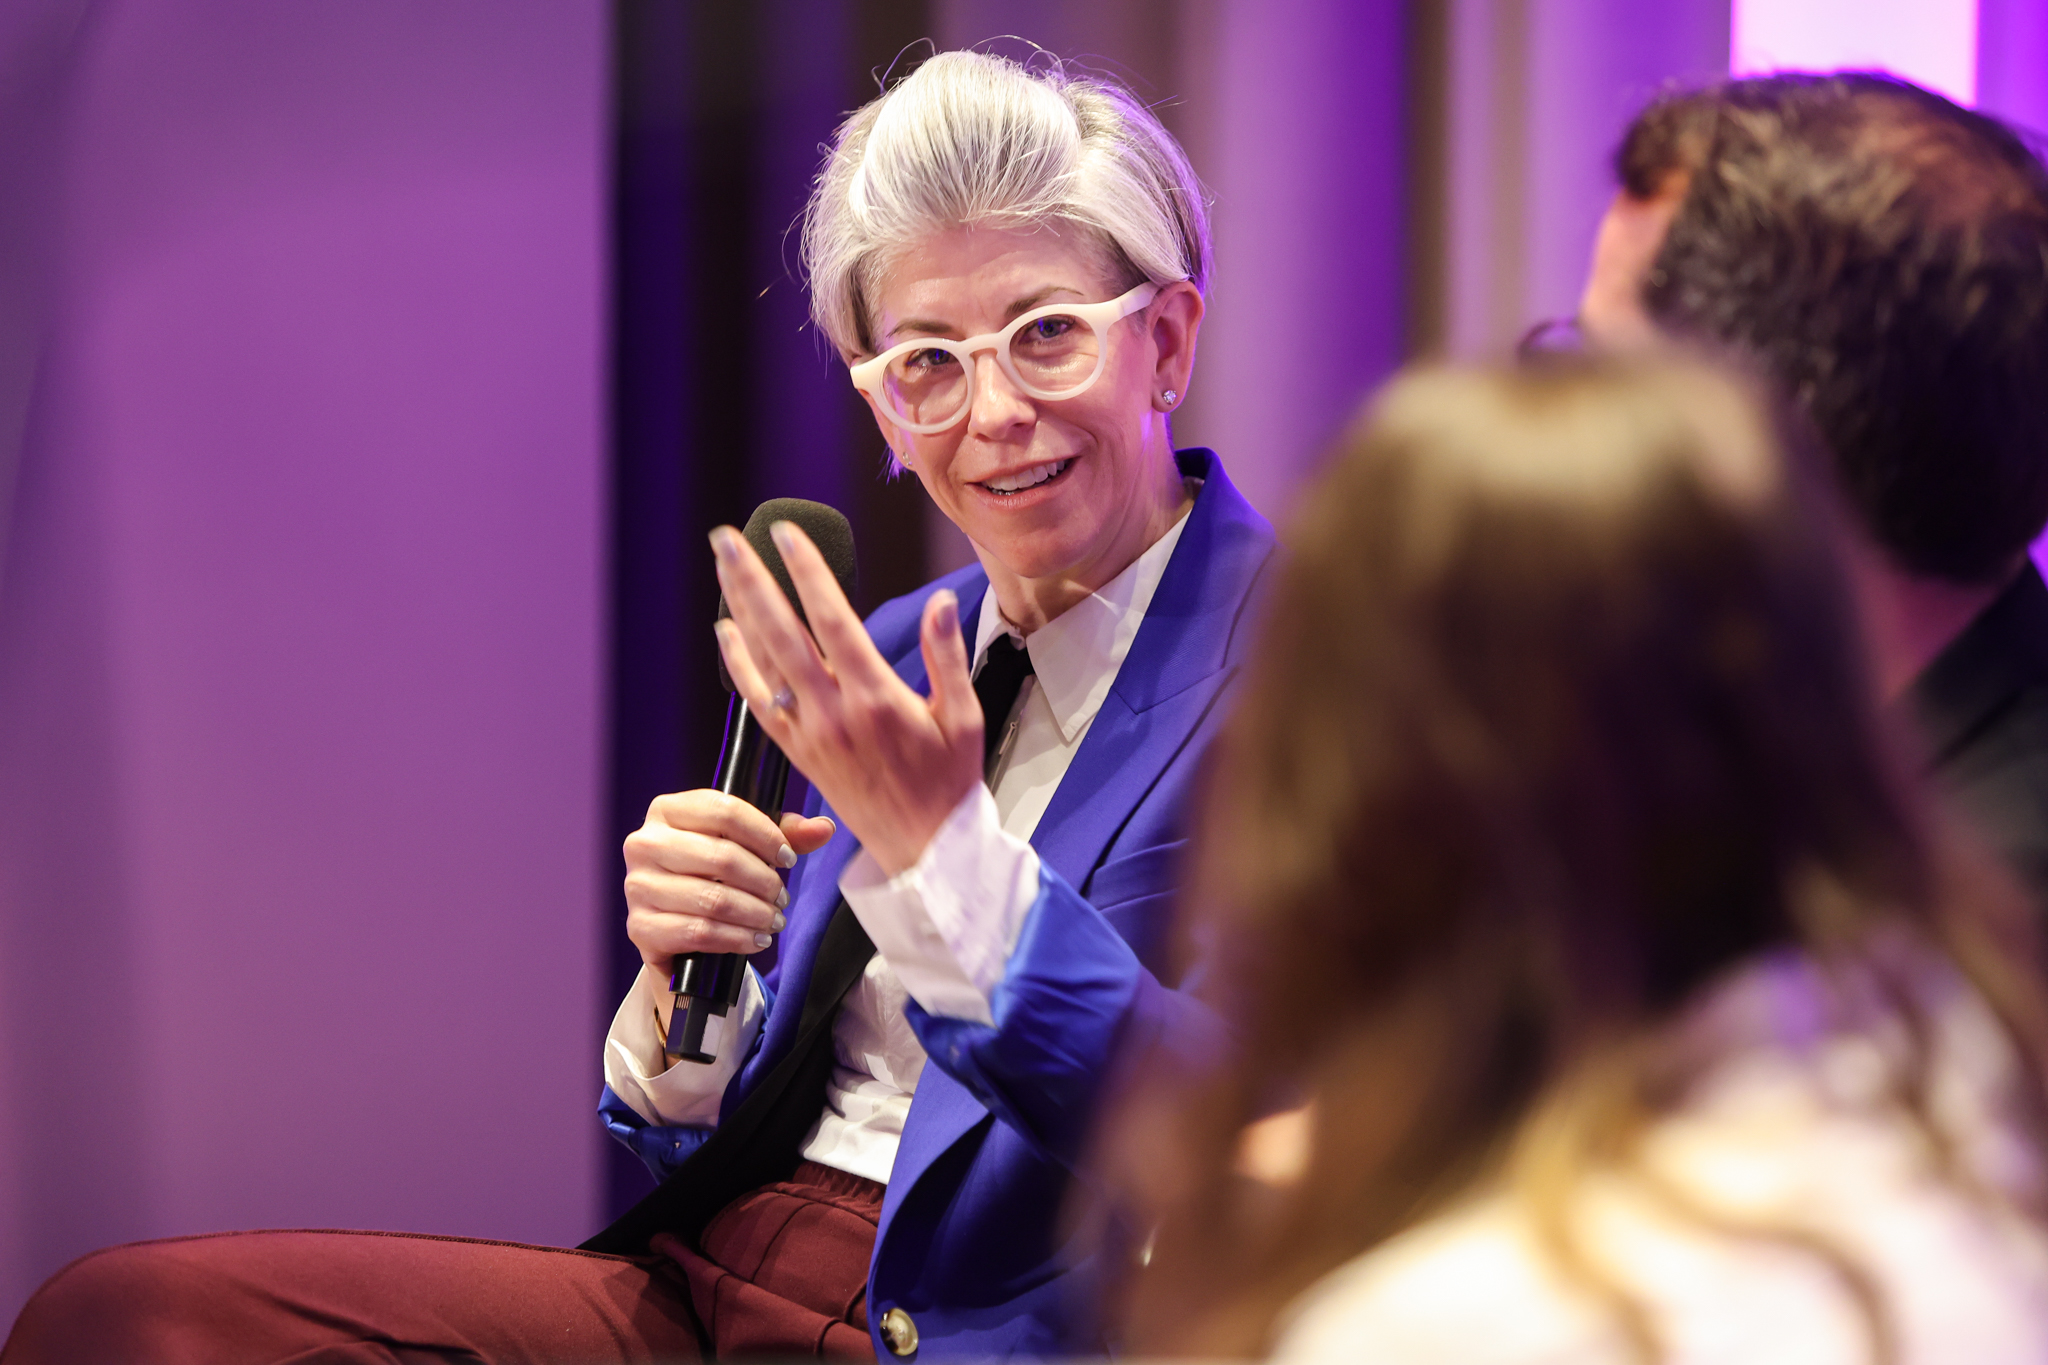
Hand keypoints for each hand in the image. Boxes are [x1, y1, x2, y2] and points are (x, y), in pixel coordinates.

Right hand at [623, 790, 835, 981]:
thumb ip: (784, 833)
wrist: (674, 927)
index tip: (789, 859)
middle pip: (722, 857)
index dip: (766, 835)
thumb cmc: (710, 875)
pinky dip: (737, 938)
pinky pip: (699, 932)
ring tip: (775, 920)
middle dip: (764, 881)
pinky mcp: (640, 927)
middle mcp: (644, 843)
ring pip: (713, 899)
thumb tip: (824, 828)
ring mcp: (637, 886)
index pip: (724, 810)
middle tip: (782, 898)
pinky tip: (756, 939)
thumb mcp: (745, 847)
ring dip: (755, 913)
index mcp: (667, 810)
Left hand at [711, 520, 984, 875]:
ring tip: (723, 566)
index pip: (832, 620)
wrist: (924, 848)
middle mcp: (835, 713)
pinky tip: (726, 631)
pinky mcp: (798, 753)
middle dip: (751, 582)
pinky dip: (740, 665)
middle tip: (727, 539)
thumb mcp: (965, 717)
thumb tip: (940, 602)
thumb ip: (948, 656)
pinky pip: (759, 701)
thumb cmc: (950, 780)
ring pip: (763, 662)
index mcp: (877, 698)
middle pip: (781, 634)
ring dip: (739, 610)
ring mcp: (810, 734)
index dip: (806, 573)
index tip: (785, 535)